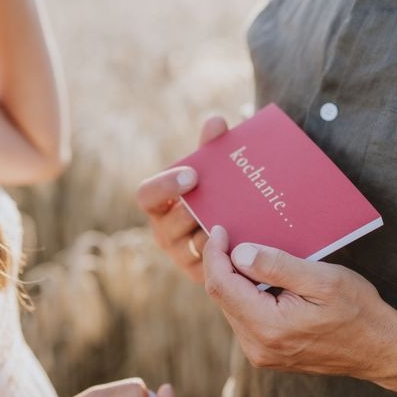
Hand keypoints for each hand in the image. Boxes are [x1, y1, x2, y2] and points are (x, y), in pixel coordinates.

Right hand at [136, 117, 227, 281]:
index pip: (147, 195)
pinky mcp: (202, 274)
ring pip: (193, 246)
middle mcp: (165, 232)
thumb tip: (216, 122)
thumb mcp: (215, 170)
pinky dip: (227, 254)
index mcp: (160, 204)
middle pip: (169, 225)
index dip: (165, 186)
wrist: (236, 225)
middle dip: (192, 214)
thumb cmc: (217, 192)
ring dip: (212, 235)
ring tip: (237, 222)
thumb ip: (213, 146)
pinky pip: (211, 266)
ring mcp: (182, 255)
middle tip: (220, 204)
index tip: (193, 175)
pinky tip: (249, 241)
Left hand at [202, 225, 396, 379]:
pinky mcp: (266, 354)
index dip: (215, 255)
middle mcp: (257, 346)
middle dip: (223, 265)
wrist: (379, 349)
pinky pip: (243, 319)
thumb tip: (239, 253)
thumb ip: (278, 266)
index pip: (222, 286)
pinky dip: (246, 296)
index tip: (219, 231)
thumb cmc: (358, 311)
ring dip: (235, 280)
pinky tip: (259, 279)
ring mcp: (260, 354)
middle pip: (222, 297)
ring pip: (231, 307)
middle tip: (231, 236)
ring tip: (247, 254)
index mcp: (268, 327)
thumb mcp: (323, 280)